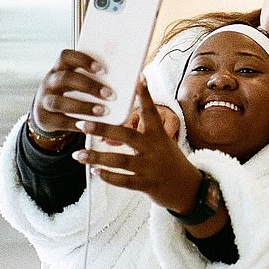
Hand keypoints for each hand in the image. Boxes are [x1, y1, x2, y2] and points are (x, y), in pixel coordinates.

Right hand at [31, 49, 113, 133]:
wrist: (46, 114)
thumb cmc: (71, 95)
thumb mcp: (76, 84)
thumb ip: (93, 79)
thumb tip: (129, 79)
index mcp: (60, 69)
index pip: (66, 56)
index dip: (83, 60)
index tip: (102, 69)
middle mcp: (50, 82)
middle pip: (65, 78)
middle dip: (89, 86)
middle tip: (111, 94)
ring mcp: (45, 101)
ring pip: (59, 102)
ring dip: (83, 106)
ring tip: (103, 111)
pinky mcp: (46, 119)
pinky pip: (61, 122)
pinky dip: (78, 124)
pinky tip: (92, 126)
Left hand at [72, 79, 200, 211]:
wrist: (189, 189)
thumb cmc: (171, 163)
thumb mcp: (163, 144)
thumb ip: (141, 136)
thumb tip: (108, 133)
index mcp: (158, 135)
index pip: (150, 112)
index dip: (144, 95)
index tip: (137, 79)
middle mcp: (154, 149)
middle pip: (126, 135)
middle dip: (102, 128)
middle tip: (82, 123)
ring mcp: (150, 168)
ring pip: (119, 160)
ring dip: (97, 157)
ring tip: (79, 155)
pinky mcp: (147, 184)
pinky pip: (124, 180)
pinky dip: (108, 176)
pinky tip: (95, 172)